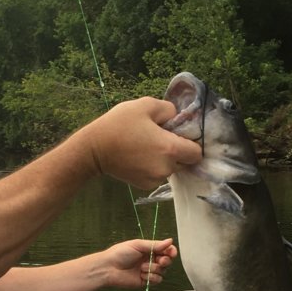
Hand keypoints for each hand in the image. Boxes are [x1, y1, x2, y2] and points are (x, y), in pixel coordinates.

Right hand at [80, 98, 201, 189]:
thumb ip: (168, 109)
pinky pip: (158, 175)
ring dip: (164, 160)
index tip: (180, 136)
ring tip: (146, 147)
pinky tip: (139, 157)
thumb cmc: (119, 124)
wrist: (94, 149)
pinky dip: (153, 168)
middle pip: (184, 161)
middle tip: (159, 138)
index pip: (197, 153)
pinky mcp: (144, 185)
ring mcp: (155, 179)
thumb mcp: (145, 105)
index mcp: (170, 149)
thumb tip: (177, 117)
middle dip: (177, 151)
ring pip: (170, 169)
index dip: (192, 143)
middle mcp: (166, 168)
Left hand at [100, 238, 177, 289]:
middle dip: (165, 261)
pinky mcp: (146, 281)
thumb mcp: (138, 245)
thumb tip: (170, 241)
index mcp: (149, 249)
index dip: (171, 251)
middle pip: (167, 261)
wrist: (109, 268)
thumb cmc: (120, 253)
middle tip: (159, 260)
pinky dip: (151, 277)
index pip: (166, 250)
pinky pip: (157, 280)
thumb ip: (155, 244)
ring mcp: (148, 271)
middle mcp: (150, 260)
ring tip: (142, 268)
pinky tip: (141, 275)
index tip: (172, 253)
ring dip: (154, 269)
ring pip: (163, 271)